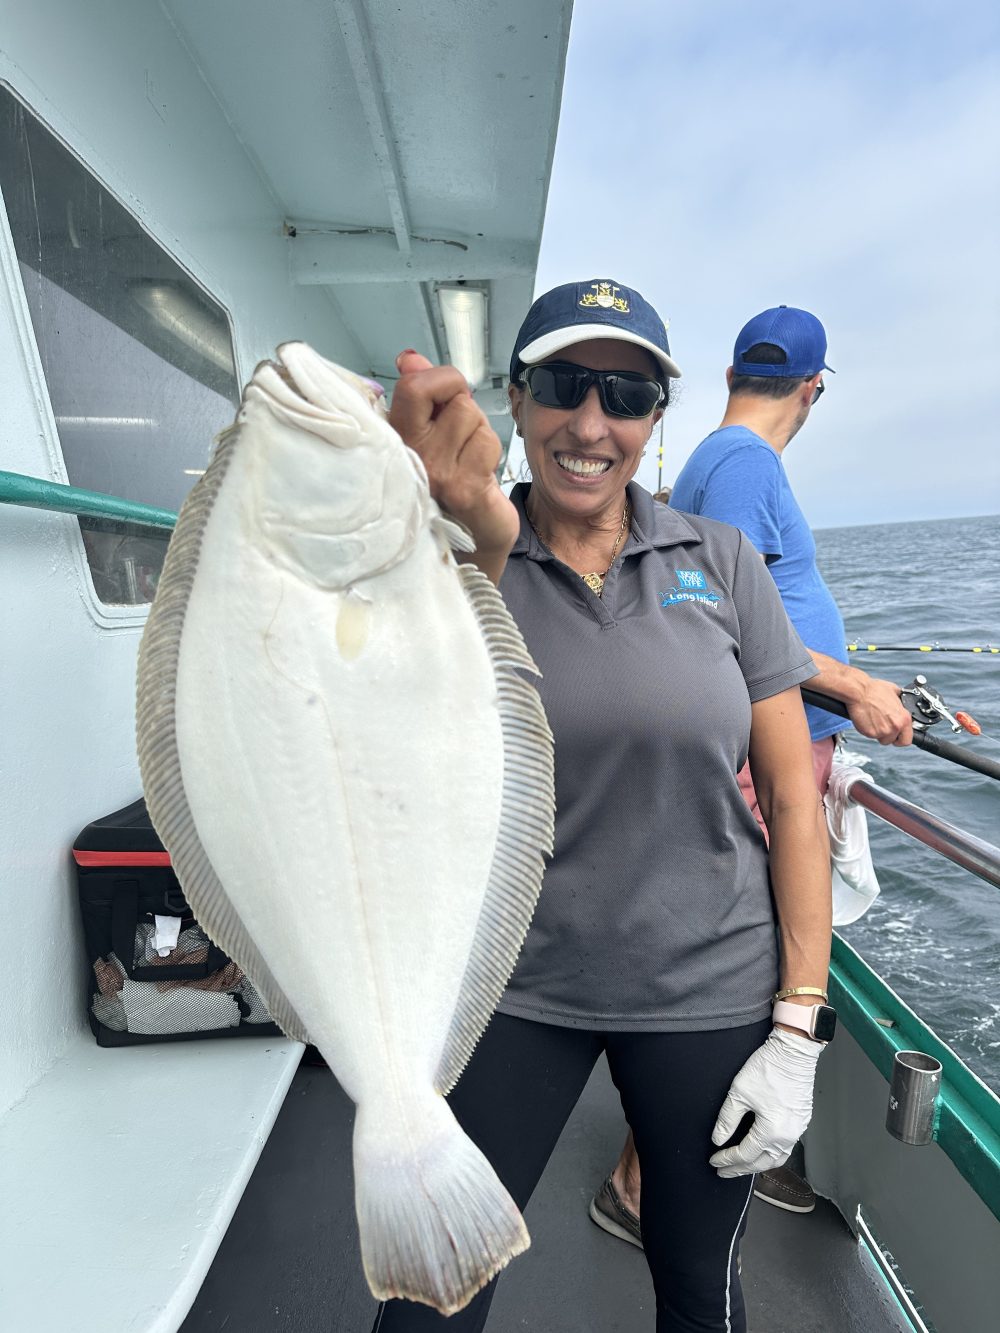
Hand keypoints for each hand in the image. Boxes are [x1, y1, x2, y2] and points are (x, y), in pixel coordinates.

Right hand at [389, 351, 519, 583]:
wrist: (470, 537)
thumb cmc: (450, 480)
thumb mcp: (431, 429)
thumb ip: (421, 391)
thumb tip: (410, 358)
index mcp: (394, 436)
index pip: (414, 385)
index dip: (441, 379)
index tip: (446, 395)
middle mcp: (408, 455)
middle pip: (450, 396)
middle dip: (464, 404)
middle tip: (460, 434)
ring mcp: (435, 474)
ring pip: (472, 417)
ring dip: (480, 432)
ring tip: (468, 458)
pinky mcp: (463, 488)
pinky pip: (488, 443)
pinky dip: (491, 452)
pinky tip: (480, 473)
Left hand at [709, 1029, 823, 1176]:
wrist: (794, 1051)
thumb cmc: (768, 1068)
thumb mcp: (739, 1093)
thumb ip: (727, 1120)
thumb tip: (718, 1139)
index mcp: (772, 1132)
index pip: (745, 1155)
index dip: (727, 1160)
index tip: (714, 1161)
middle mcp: (788, 1136)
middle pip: (762, 1163)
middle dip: (742, 1169)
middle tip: (724, 1171)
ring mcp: (797, 1129)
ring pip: (777, 1157)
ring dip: (758, 1164)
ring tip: (741, 1164)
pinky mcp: (801, 1120)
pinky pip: (785, 1146)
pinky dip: (770, 1153)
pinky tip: (761, 1148)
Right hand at [846, 675, 912, 745]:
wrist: (858, 692)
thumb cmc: (873, 690)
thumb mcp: (895, 691)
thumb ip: (901, 702)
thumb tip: (901, 702)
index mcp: (904, 718)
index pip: (907, 739)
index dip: (901, 738)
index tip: (897, 736)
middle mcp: (895, 726)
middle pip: (894, 741)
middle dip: (889, 736)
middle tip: (883, 726)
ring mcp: (883, 731)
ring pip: (882, 739)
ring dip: (878, 733)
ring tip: (874, 721)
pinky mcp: (870, 733)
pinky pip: (871, 736)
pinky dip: (869, 730)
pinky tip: (867, 720)